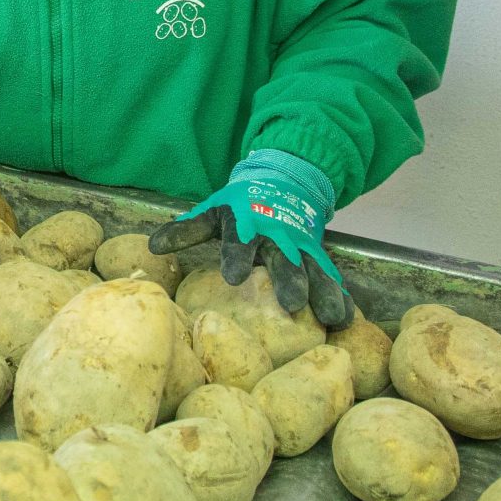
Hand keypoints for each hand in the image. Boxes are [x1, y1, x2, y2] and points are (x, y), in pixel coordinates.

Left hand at [147, 150, 350, 327]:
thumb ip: (187, 229)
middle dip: (290, 281)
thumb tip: (152, 247)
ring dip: (322, 292)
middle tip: (292, 304)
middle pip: (284, 260)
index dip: (236, 257)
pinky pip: (332, 277)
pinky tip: (347, 319)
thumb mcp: (214, 211)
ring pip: (315, 271)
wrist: (285, 181)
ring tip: (330, 318)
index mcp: (247, 224)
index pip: (239, 241)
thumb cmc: (241, 206)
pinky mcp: (320, 257)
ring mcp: (303, 246)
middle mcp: (278, 236)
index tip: (234, 277)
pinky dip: (341, 296)